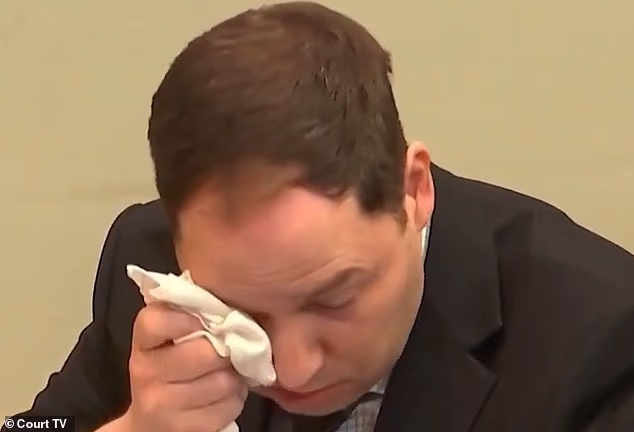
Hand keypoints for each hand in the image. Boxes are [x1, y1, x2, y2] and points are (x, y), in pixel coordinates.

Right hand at [122, 303, 247, 431]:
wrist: (150, 424)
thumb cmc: (171, 368)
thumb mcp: (171, 338)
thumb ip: (191, 315)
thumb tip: (229, 301)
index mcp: (143, 341)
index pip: (158, 320)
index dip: (188, 319)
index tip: (202, 322)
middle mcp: (145, 371)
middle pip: (204, 353)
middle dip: (226, 351)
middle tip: (227, 351)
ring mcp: (160, 403)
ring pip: (222, 381)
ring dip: (235, 378)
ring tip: (227, 374)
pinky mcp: (181, 428)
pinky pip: (228, 407)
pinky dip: (235, 401)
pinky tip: (225, 396)